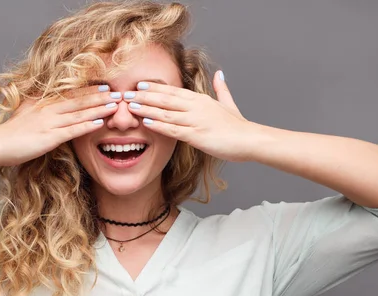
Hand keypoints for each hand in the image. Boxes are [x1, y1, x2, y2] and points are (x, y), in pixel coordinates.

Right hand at [0, 85, 120, 166]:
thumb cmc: (10, 133)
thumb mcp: (26, 114)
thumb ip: (39, 109)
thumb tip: (49, 107)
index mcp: (43, 102)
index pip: (71, 93)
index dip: (90, 89)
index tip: (106, 85)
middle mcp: (48, 108)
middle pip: (79, 100)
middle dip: (100, 96)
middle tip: (118, 93)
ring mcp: (49, 122)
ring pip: (79, 113)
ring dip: (99, 108)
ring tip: (115, 105)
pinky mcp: (49, 137)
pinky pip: (72, 130)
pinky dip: (87, 125)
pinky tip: (100, 122)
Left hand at [123, 72, 256, 161]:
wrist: (250, 139)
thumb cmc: (238, 126)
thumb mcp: (228, 103)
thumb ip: (222, 89)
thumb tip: (220, 74)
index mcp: (201, 99)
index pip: (173, 91)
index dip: (155, 87)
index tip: (139, 85)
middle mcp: (196, 107)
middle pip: (165, 99)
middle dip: (144, 96)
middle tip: (127, 94)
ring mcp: (196, 120)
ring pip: (166, 112)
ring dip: (147, 109)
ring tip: (130, 106)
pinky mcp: (196, 135)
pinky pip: (173, 129)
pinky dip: (159, 125)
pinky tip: (146, 122)